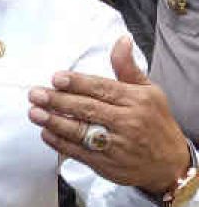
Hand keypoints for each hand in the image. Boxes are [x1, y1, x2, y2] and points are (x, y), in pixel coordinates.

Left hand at [27, 36, 191, 195]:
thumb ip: (127, 67)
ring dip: (54, 122)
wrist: (171, 164)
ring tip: (34, 112)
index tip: (56, 78)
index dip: (77, 83)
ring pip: (81, 132)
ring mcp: (117, 146)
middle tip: (35, 94)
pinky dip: (60, 143)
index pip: (102, 89)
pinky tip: (46, 133)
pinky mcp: (108, 165)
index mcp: (136, 101)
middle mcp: (127, 123)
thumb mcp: (149, 92)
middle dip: (58, 101)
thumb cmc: (155, 122)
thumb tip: (121, 40)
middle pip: (88, 109)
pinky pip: (80, 153)